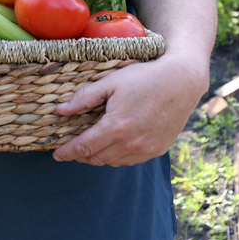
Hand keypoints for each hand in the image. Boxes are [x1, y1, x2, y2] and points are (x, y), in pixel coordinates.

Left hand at [52, 52, 204, 166]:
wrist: (182, 81)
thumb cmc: (144, 77)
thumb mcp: (110, 82)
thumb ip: (84, 98)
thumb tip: (61, 110)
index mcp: (116, 127)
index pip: (84, 147)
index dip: (67, 152)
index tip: (57, 155)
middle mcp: (131, 143)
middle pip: (97, 158)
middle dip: (80, 156)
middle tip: (71, 149)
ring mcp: (146, 149)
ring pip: (113, 162)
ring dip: (98, 157)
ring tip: (90, 147)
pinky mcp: (158, 150)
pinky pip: (131, 160)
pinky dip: (117, 157)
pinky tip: (113, 146)